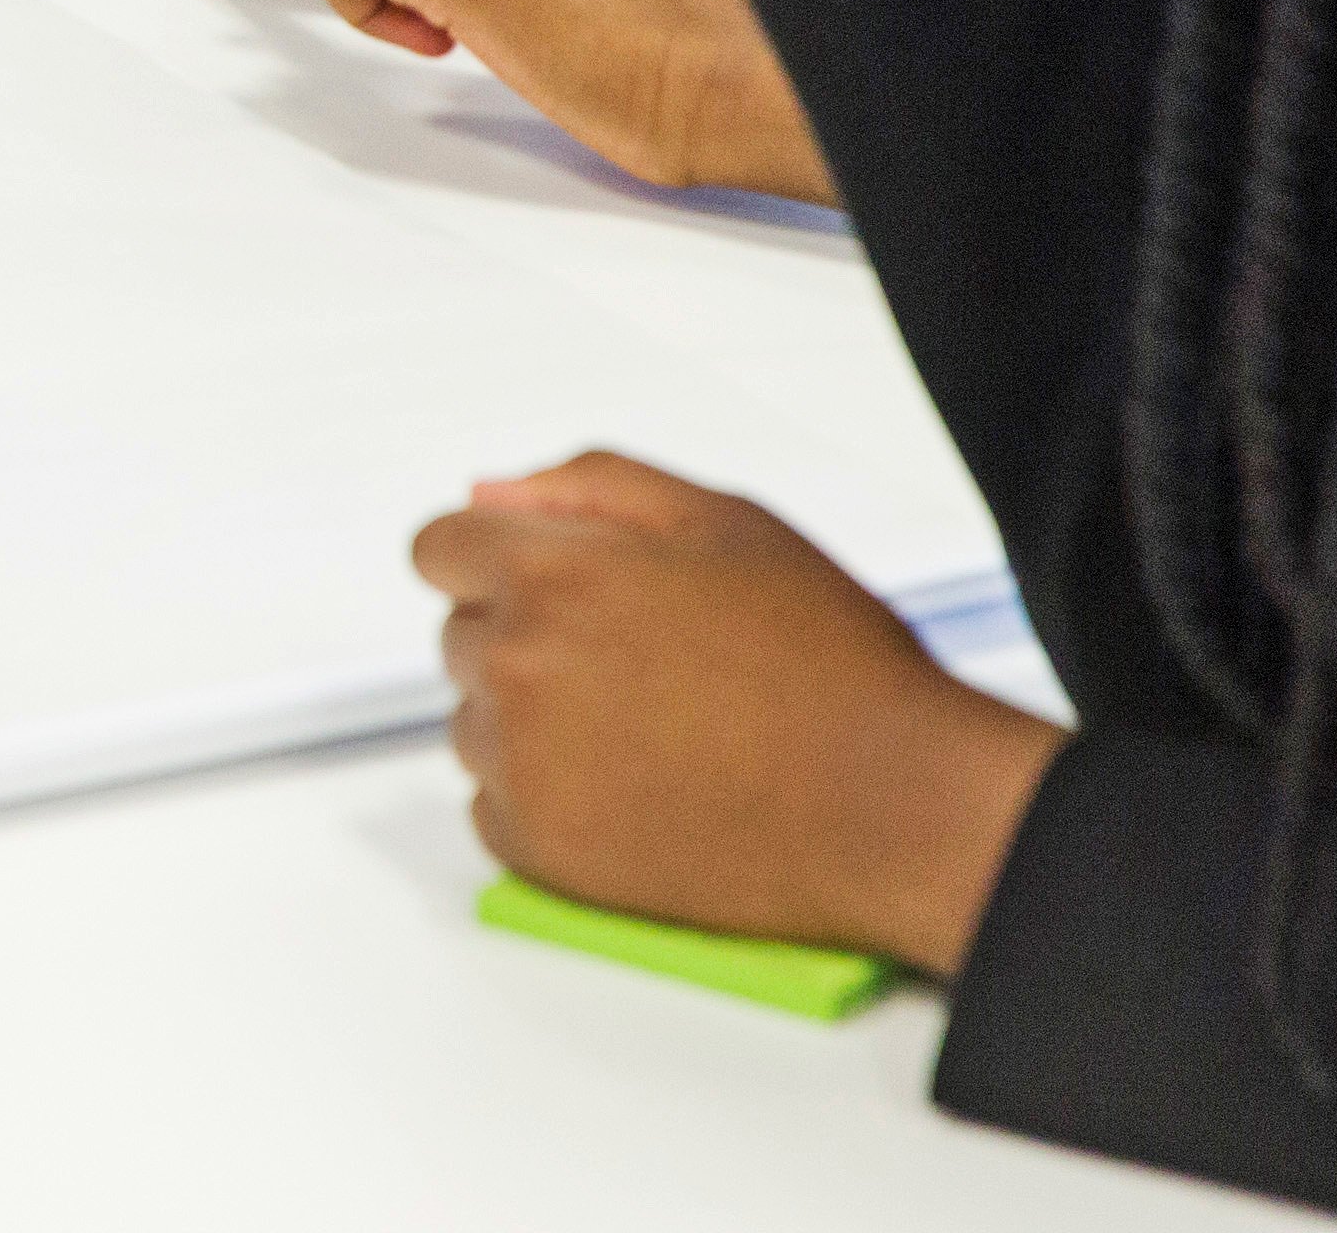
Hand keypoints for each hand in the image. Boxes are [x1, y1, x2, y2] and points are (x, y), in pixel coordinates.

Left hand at [416, 451, 1057, 973]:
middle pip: (461, 636)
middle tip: (639, 667)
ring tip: (650, 733)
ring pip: (474, 724)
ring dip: (531, 724)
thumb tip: (490, 490)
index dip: (501, 562)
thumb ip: (591, 487)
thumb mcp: (726, 524)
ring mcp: (522, 763)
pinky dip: (545, 802)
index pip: (439, 547)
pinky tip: (634, 790)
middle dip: (527, 638)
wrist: (896, 805)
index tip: (556, 590)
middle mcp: (518, 664)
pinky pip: (491, 809)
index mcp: (552, 573)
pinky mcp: (540, 850)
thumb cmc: (830, 666)